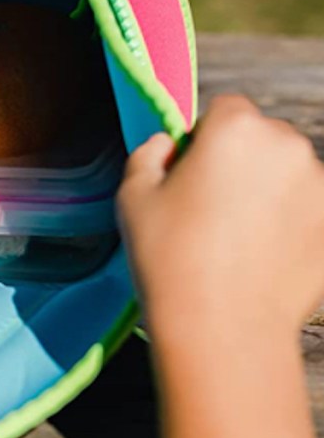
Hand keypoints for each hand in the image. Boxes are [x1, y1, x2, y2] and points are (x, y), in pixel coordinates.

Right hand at [117, 94, 323, 357]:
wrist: (223, 329)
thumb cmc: (170, 258)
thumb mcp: (133, 195)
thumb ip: (148, 152)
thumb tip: (167, 143)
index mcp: (236, 127)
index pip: (223, 109)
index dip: (202, 139)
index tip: (188, 175)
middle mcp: (287, 145)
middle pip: (261, 138)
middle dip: (240, 162)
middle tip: (209, 210)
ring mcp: (319, 186)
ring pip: (287, 174)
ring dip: (267, 191)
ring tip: (235, 239)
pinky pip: (306, 210)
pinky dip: (289, 224)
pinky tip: (260, 256)